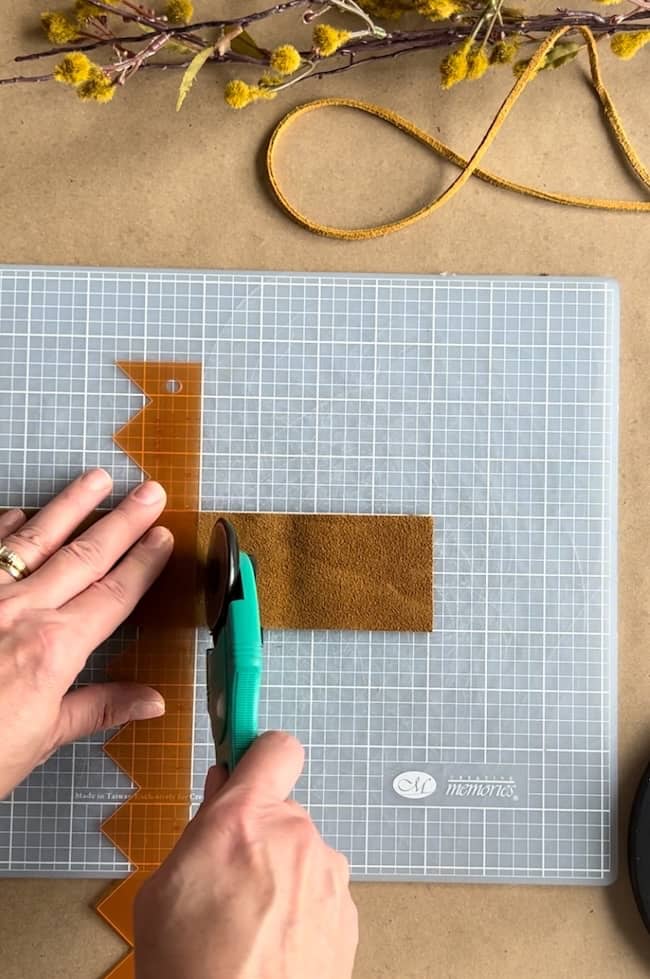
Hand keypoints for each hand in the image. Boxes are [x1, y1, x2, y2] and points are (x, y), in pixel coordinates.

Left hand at [0, 469, 172, 798]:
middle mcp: (22, 612)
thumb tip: (150, 702)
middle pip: (86, 556)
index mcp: (54, 648)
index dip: (143, 563)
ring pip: (36, 539)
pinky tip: (19, 512)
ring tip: (97, 479)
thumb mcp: (42, 739)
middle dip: (123, 521)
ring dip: (71, 506)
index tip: (163, 537)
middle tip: (149, 493)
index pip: (114, 595)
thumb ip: (98, 708)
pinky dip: (5, 526)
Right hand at [135, 732, 358, 978]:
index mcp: (243, 820)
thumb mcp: (163, 890)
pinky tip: (274, 943)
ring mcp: (328, 876)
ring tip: (250, 924)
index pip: (274, 747)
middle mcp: (296, 836)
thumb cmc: (191, 972)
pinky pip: (322, 890)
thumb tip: (221, 793)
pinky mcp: (348, 914)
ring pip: (303, 853)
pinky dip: (303, 908)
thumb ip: (199, 829)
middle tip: (230, 877)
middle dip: (260, 832)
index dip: (260, 752)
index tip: (248, 752)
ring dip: (283, 873)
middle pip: (283, 810)